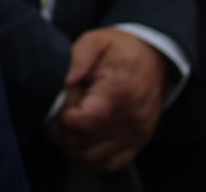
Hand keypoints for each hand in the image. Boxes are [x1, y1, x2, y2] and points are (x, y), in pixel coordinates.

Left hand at [45, 28, 168, 172]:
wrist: (155, 59)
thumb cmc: (118, 49)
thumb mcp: (95, 41)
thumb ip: (78, 58)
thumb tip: (64, 81)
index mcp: (119, 91)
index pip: (87, 120)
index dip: (63, 120)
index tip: (54, 108)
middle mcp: (131, 118)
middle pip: (85, 142)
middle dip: (60, 133)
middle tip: (50, 117)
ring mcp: (136, 134)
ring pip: (94, 158)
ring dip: (70, 148)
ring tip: (61, 129)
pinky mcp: (138, 143)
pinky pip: (110, 164)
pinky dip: (88, 160)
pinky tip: (76, 142)